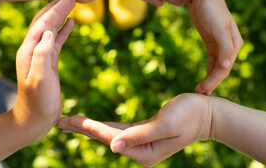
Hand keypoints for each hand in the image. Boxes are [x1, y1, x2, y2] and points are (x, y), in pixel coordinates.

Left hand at [12, 0, 74, 138]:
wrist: (35, 117)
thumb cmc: (38, 102)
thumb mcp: (40, 80)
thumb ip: (41, 55)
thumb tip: (48, 32)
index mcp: (29, 51)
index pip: (43, 24)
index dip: (55, 9)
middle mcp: (33, 49)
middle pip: (44, 21)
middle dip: (56, 5)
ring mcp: (40, 54)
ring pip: (51, 28)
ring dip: (60, 14)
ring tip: (71, 1)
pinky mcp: (49, 61)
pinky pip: (57, 40)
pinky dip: (63, 29)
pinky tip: (71, 22)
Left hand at [57, 93, 211, 166]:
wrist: (206, 113)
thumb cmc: (189, 115)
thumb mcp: (166, 124)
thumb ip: (140, 136)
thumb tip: (113, 147)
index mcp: (144, 152)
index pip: (110, 138)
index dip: (88, 128)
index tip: (68, 121)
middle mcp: (140, 151)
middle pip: (105, 138)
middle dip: (82, 129)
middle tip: (59, 121)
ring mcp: (141, 144)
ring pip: (109, 134)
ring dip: (89, 127)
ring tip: (70, 121)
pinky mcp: (143, 134)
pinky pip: (119, 130)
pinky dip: (103, 126)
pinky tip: (92, 124)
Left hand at [189, 0, 242, 94]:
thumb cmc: (212, 10)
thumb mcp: (218, 28)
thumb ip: (225, 47)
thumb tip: (227, 65)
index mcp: (234, 44)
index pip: (225, 67)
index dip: (214, 80)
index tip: (203, 90)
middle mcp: (229, 46)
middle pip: (221, 69)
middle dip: (211, 82)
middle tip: (199, 93)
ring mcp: (220, 45)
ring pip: (216, 67)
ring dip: (209, 79)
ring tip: (200, 90)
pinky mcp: (211, 42)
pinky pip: (211, 60)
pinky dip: (208, 70)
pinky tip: (203, 80)